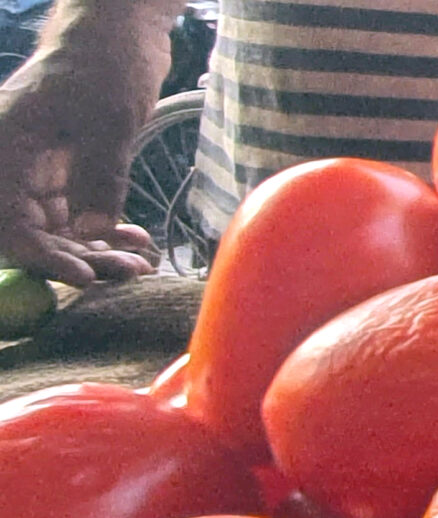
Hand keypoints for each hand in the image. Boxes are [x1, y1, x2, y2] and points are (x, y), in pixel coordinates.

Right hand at [0, 30, 166, 285]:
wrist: (119, 36)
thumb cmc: (105, 63)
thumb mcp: (107, 121)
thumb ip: (99, 178)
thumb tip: (90, 232)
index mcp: (5, 146)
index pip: (9, 219)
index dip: (41, 255)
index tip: (83, 275)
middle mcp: (14, 163)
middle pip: (33, 232)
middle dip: (80, 258)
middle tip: (130, 269)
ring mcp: (39, 171)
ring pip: (58, 230)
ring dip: (98, 251)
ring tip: (140, 260)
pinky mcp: (66, 174)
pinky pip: (77, 218)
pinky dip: (105, 233)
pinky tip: (137, 240)